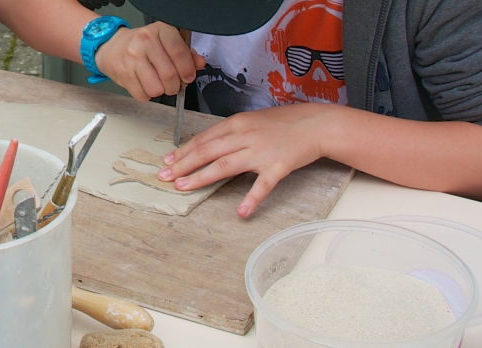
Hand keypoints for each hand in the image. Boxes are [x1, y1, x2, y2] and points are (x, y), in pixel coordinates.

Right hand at [93, 21, 203, 100]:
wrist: (112, 47)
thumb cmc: (142, 46)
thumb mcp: (165, 43)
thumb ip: (185, 53)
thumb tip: (199, 64)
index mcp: (160, 30)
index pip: (179, 51)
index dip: (187, 69)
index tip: (188, 76)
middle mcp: (145, 41)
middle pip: (169, 74)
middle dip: (175, 86)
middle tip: (174, 85)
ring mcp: (132, 57)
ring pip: (156, 88)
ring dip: (161, 92)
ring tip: (159, 85)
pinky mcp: (123, 73)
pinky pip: (142, 95)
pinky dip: (147, 95)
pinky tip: (145, 86)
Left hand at [157, 103, 339, 216]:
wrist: (317, 124)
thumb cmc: (285, 122)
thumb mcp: (253, 120)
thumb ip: (232, 132)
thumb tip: (209, 144)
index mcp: (238, 123)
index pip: (204, 138)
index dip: (183, 151)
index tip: (168, 161)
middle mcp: (246, 136)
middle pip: (208, 151)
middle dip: (183, 165)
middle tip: (165, 176)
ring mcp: (261, 152)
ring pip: (226, 165)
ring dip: (202, 177)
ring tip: (184, 187)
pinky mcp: (278, 166)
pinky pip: (263, 185)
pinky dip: (252, 199)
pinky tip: (241, 211)